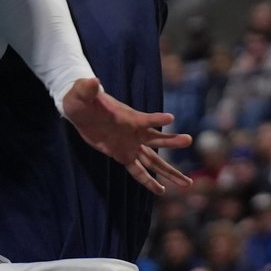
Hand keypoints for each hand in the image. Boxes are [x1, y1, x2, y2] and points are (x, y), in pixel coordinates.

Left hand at [58, 79, 191, 192]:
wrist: (81, 110)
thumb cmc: (82, 99)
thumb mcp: (82, 93)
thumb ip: (87, 88)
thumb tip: (92, 80)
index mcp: (129, 117)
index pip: (146, 118)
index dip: (156, 119)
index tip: (171, 119)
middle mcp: (135, 132)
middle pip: (158, 139)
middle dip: (173, 141)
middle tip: (189, 140)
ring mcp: (131, 145)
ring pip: (154, 161)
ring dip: (169, 172)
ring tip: (187, 183)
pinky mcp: (123, 155)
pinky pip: (138, 171)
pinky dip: (148, 181)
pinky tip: (161, 190)